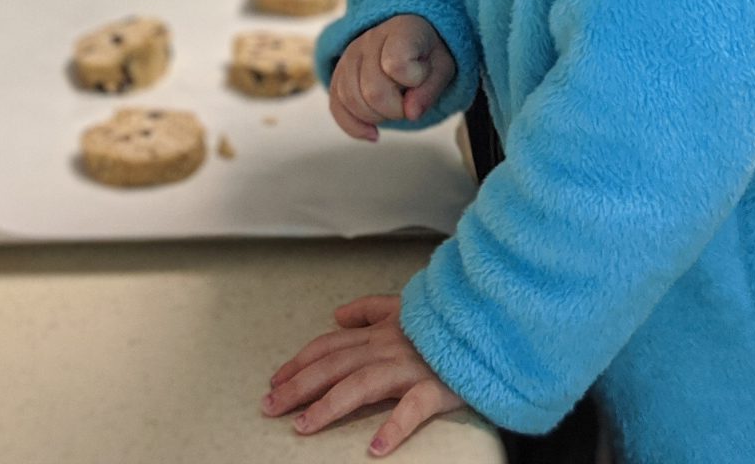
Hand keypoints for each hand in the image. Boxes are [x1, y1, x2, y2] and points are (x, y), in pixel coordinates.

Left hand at [262, 294, 463, 455]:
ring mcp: (408, 368)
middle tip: (269, 408)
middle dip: (298, 386)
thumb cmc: (444, 322)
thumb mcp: (404, 306)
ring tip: (304, 426)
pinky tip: (376, 447)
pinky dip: (394, 427)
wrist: (485, 325)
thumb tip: (337, 316)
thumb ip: (369, 309)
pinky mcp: (435, 387)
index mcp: (377, 333)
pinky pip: (412, 408)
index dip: (299, 363)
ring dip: (329, 406)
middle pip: (333, 366)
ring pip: (360, 385)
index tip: (274, 382)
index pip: (328, 347)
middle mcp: (386, 348)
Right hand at [329, 15, 456, 140]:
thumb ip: (429, 90)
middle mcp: (370, 38)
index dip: (412, 81)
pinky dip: (354, 126)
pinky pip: (336, 105)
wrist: (410, 36)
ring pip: (349, 98)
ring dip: (375, 117)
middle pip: (372, 90)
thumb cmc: (428, 53)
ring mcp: (350, 54)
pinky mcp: (339, 73)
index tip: (421, 78)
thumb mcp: (443, 67)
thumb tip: (410, 113)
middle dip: (395, 110)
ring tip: (394, 110)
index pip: (396, 63)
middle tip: (409, 103)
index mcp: (401, 30)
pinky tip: (373, 133)